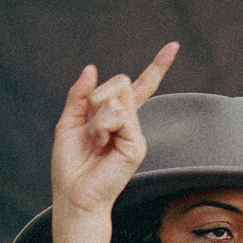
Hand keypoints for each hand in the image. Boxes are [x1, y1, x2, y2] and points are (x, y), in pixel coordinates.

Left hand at [48, 43, 178, 223]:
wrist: (74, 195)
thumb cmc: (70, 165)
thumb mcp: (68, 121)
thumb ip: (80, 94)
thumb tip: (91, 68)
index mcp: (116, 118)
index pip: (140, 87)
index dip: (157, 67)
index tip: (173, 46)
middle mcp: (130, 124)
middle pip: (122, 82)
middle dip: (97, 96)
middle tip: (90, 127)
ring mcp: (136, 134)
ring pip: (118, 97)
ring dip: (96, 116)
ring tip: (95, 142)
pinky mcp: (137, 145)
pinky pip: (118, 115)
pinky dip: (101, 126)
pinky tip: (101, 146)